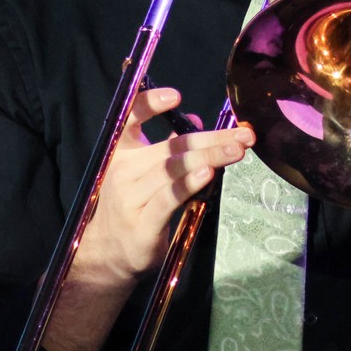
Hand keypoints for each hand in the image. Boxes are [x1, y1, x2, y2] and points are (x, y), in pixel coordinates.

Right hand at [71, 88, 255, 287]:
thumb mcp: (144, 174)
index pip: (130, 120)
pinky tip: (208, 174)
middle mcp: (123, 171)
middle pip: (171, 148)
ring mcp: (130, 198)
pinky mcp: (142, 224)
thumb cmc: (132, 209)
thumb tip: (194, 119)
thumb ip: (167, 147)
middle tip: (243, 134)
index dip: (149, 104)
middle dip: (211, 138)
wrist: (108, 255)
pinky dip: (189, 184)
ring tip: (236, 150)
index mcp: (122, 154)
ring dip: (209, 158)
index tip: (175, 96)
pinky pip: (168, 198)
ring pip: (173, 170)